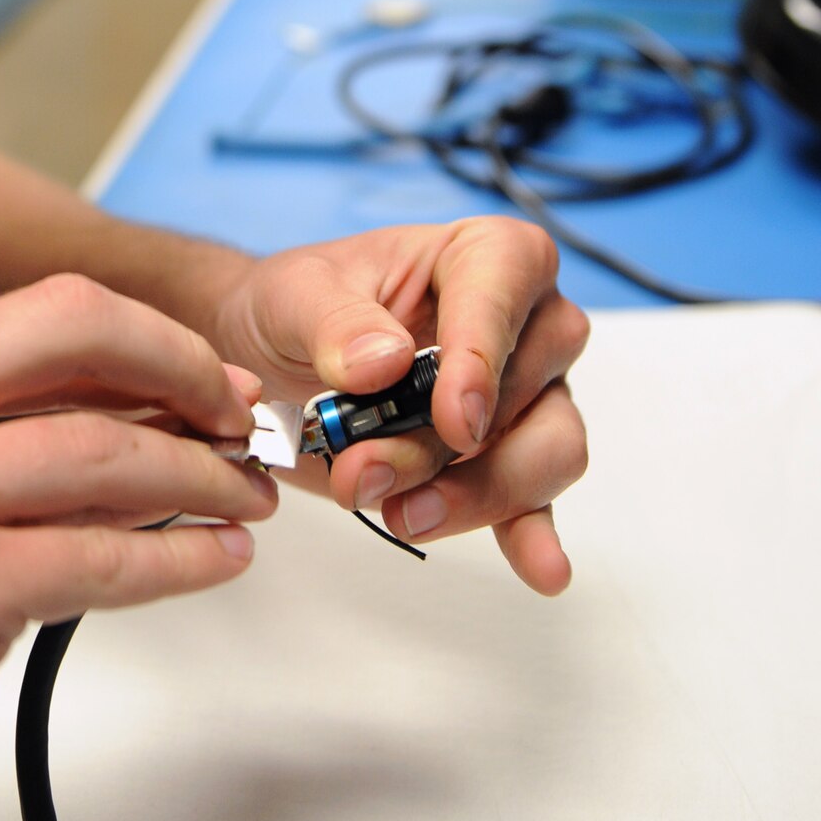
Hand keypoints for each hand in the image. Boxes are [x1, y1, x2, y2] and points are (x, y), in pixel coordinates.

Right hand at [0, 275, 276, 820]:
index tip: (206, 377)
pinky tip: (213, 560)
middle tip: (238, 417)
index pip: (43, 314)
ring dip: (200, 477)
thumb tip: (150, 399)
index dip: (150, 341)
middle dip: (184, 367)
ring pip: (102, 450)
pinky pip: (100, 556)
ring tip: (241, 501)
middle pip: (75, 331)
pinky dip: (179, 559)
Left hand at [211, 219, 588, 594]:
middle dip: (447, 445)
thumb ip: (335, 322)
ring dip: (473, 494)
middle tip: (365, 472)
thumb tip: (385, 362)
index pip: (507, 287)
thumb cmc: (299, 303)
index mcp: (481, 254)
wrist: (274, 353)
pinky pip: (537, 498)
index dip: (485, 355)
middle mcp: (523, 320)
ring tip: (399, 514)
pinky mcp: (506, 457)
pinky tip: (539, 566)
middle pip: (525, 387)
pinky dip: (533, 533)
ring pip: (546, 448)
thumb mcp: (295, 295)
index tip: (453, 420)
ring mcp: (525, 393)